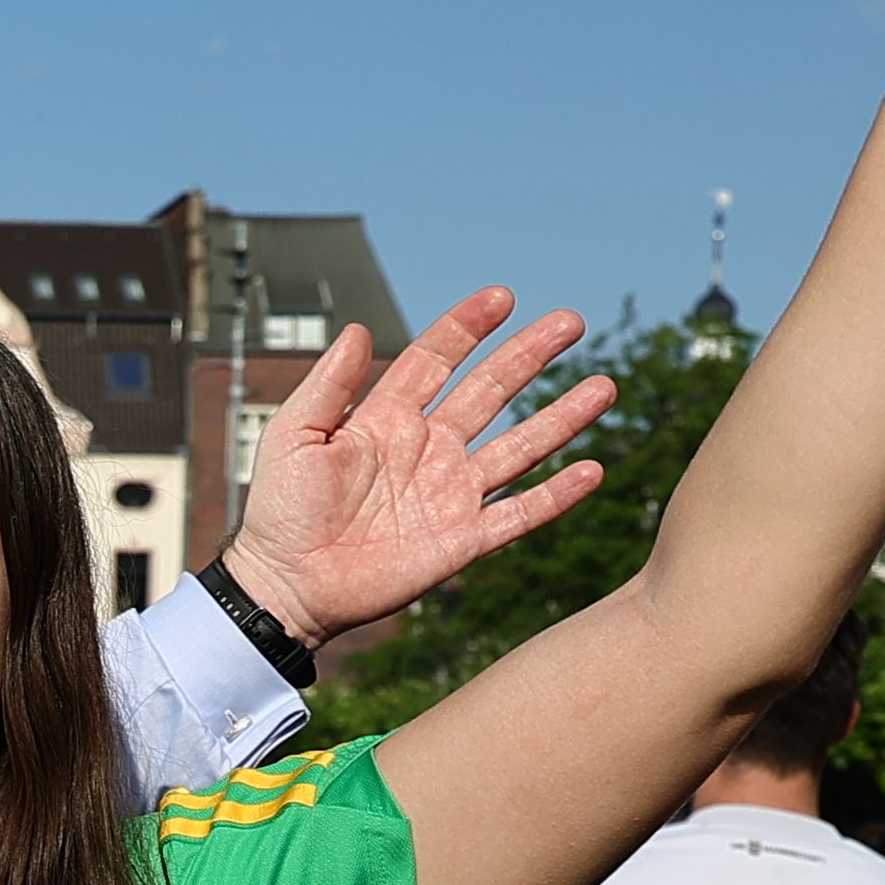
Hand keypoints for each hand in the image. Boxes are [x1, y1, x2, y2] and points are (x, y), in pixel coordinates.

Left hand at [220, 289, 616, 644]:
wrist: (286, 585)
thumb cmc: (279, 513)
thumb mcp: (293, 436)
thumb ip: (329, 385)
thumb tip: (361, 330)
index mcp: (387, 420)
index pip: (437, 360)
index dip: (467, 328)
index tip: (501, 298)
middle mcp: (428, 450)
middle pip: (491, 392)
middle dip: (530, 356)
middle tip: (571, 323)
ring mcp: (450, 494)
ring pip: (520, 447)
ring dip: (562, 418)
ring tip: (605, 387)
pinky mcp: (462, 540)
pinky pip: (520, 513)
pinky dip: (556, 494)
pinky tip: (592, 469)